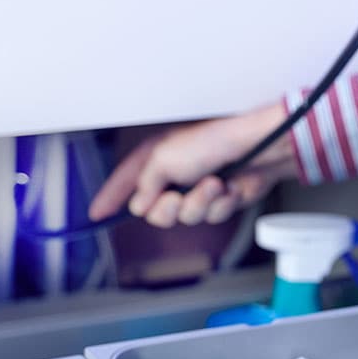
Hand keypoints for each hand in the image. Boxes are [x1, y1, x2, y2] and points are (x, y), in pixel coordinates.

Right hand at [88, 101, 297, 227]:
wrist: (261, 148)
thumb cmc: (215, 140)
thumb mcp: (165, 158)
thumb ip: (145, 185)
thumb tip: (140, 206)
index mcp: (157, 157)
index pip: (125, 180)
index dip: (110, 197)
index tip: (96, 213)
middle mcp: (176, 172)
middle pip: (155, 211)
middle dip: (169, 209)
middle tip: (178, 197)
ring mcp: (198, 187)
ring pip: (186, 217)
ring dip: (202, 204)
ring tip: (214, 184)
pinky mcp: (221, 199)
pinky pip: (212, 216)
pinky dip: (222, 204)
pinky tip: (230, 188)